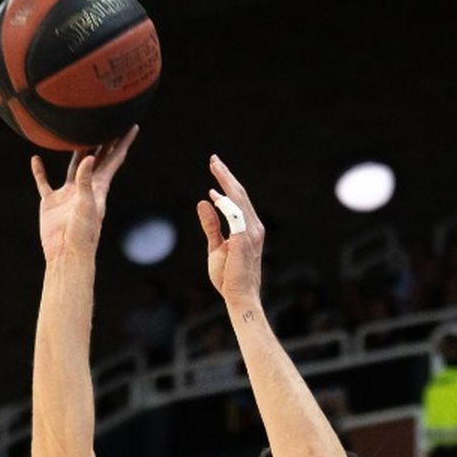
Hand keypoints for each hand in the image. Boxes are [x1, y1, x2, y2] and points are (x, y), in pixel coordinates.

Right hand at [30, 129, 137, 266]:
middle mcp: (85, 188)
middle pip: (96, 158)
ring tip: (78, 132)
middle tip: (109, 120)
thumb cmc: (82, 234)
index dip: (123, 142)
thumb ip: (86, 180)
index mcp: (99, 187)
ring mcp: (68, 194)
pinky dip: (39, 171)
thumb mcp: (86, 205)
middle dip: (104, 140)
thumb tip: (90, 156)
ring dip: (76, 151)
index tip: (132, 125)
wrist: (66, 254)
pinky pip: (44, 182)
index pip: (114, 159)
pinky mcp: (51, 202)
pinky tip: (36, 159)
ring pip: (73, 166)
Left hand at [196, 154, 264, 309]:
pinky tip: (213, 195)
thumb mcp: (216, 246)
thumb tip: (203, 202)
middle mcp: (254, 228)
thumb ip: (210, 224)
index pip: (238, 200)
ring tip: (215, 167)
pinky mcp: (243, 240)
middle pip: (239, 194)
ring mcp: (251, 233)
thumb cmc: (229, 277)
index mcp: (248, 229)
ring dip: (226, 181)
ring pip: (239, 199)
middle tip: (214, 159)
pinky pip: (234, 215)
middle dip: (226, 176)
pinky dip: (225, 203)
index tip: (216, 171)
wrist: (239, 297)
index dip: (227, 183)